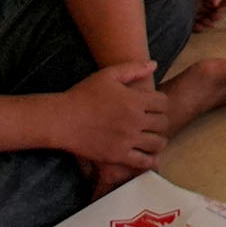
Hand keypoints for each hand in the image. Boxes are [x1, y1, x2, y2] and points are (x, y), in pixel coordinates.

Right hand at [46, 60, 171, 169]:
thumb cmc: (83, 95)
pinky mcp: (117, 155)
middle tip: (155, 124)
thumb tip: (154, 65)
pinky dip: (150, 160)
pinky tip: (148, 156)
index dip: (162, 104)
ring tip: (153, 140)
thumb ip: (133, 68)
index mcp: (135, 100)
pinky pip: (143, 161)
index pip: (164, 103)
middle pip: (163, 123)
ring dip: (159, 141)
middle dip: (162, 122)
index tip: (155, 107)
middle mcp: (135, 120)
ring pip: (157, 143)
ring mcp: (127, 139)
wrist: (61, 119)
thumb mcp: (108, 75)